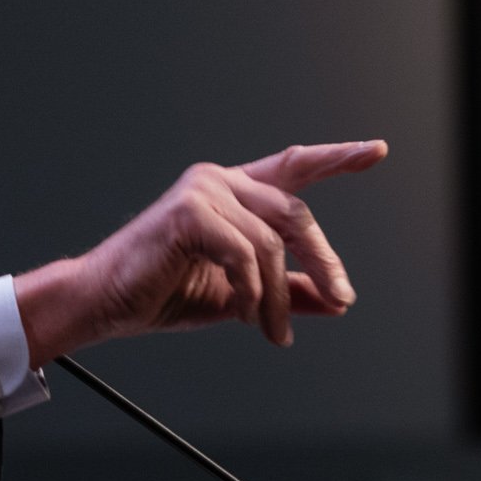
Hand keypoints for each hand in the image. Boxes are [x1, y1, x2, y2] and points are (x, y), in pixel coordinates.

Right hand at [13, 141, 388, 365]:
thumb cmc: (161, 293)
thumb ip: (285, 292)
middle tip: (340, 299)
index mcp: (232, 193)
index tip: (376, 151)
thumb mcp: (239, 297)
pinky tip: (246, 315)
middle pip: (295, 215)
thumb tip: (334, 301)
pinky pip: (244, 254)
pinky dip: (252, 291)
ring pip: (271, 243)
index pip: (293, 167)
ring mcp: (203, 191)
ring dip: (278, 296)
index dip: (336, 158)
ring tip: (273, 330)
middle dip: (323, 262)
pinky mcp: (189, 212)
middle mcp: (219, 181)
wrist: (104, 303)